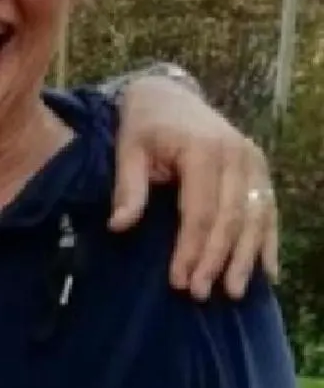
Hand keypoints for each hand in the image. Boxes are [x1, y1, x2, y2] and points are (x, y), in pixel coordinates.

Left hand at [109, 75, 277, 299]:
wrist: (167, 93)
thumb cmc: (143, 125)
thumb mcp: (128, 149)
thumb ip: (128, 187)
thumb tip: (119, 226)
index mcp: (203, 151)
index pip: (200, 212)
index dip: (191, 249)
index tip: (179, 280)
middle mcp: (236, 155)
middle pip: (231, 219)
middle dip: (216, 260)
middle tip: (200, 293)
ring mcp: (253, 160)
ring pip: (256, 218)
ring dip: (246, 258)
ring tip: (234, 291)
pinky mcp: (259, 167)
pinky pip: (269, 208)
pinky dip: (268, 240)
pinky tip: (267, 271)